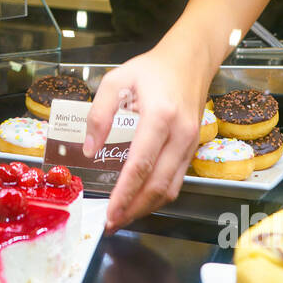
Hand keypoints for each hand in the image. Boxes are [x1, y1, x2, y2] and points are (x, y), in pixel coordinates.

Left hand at [82, 41, 215, 233]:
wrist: (189, 60)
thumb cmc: (151, 70)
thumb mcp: (116, 79)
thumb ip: (99, 113)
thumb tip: (90, 149)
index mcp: (160, 117)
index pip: (141, 164)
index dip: (125, 193)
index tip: (109, 212)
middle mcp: (180, 134)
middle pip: (158, 184)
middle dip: (134, 209)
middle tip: (111, 222)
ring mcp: (190, 143)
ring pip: (171, 188)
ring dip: (146, 207)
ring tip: (122, 217)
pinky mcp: (192, 148)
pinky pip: (177, 180)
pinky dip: (158, 195)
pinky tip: (139, 200)